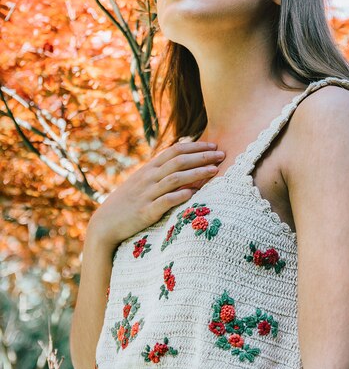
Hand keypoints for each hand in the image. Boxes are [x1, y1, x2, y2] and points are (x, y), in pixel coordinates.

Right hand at [88, 140, 225, 250]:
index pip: (174, 150)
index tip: (213, 145)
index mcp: (149, 169)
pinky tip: (193, 193)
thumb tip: (183, 164)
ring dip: (197, 173)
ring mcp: (147, 194)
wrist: (105, 223)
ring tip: (215, 170)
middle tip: (222, 154)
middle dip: (202, 156)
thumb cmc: (127, 202)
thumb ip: (160, 172)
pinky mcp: (146, 212)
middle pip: (179, 161)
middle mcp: (149, 178)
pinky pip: (165, 202)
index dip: (195, 146)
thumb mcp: (142, 182)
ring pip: (175, 179)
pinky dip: (180, 196)